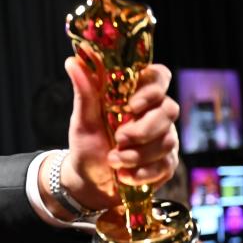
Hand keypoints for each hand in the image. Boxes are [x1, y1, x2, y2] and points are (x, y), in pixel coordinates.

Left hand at [59, 56, 179, 210]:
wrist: (89, 181)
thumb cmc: (87, 145)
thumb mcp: (82, 120)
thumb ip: (85, 92)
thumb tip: (73, 62)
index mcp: (137, 96)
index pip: (160, 77)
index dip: (153, 88)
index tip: (132, 105)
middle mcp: (156, 114)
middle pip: (169, 110)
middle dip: (143, 129)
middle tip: (119, 139)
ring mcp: (164, 138)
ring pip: (167, 140)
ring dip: (137, 154)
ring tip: (113, 160)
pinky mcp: (167, 163)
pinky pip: (166, 165)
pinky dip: (142, 173)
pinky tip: (124, 176)